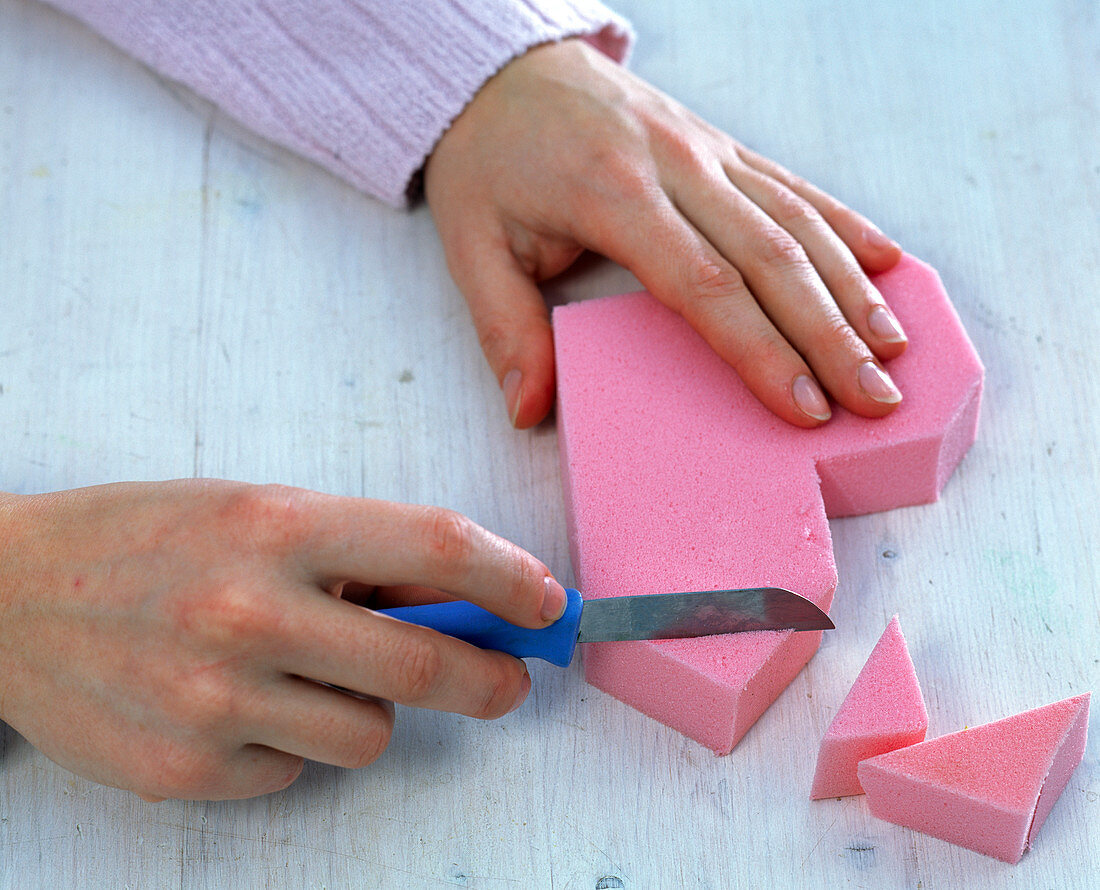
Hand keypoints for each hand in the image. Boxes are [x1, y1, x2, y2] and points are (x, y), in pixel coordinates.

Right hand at [0, 481, 565, 799]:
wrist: (8, 596)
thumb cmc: (144, 539)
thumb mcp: (254, 511)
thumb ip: (359, 553)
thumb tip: (460, 596)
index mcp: (275, 526)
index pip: (436, 546)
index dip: (511, 578)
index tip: (548, 602)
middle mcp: (248, 613)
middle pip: (424, 666)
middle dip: (490, 679)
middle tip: (507, 680)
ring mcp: (216, 702)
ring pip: (371, 735)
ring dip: (369, 709)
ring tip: (310, 674)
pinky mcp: (189, 771)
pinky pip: (299, 770)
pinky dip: (293, 743)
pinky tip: (240, 705)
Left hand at [425, 39, 906, 428]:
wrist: (506, 71)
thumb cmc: (491, 162)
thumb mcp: (472, 245)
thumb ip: (505, 329)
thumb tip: (529, 409)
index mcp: (614, 197)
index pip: (704, 284)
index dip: (760, 350)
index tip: (802, 407)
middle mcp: (676, 168)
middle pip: (772, 257)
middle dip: (831, 334)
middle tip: (875, 398)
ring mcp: (708, 150)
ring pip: (798, 220)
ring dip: (853, 287)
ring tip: (893, 347)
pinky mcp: (723, 144)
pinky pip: (795, 186)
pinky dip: (846, 225)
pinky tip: (888, 263)